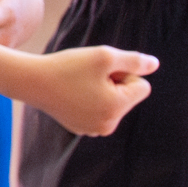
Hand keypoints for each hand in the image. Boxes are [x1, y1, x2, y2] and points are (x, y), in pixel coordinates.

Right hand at [23, 46, 155, 135]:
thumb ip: (134, 60)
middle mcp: (108, 125)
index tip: (102, 70)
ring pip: (113, 103)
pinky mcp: (81, 128)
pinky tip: (72, 93)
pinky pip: (98, 110)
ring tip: (80, 84)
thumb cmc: (69, 67)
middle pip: (128, 97)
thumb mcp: (105, 56)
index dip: (125, 73)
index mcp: (117, 108)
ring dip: (103, 91)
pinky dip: (90, 100)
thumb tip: (155, 65)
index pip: (142, 87)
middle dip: (115, 83)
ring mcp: (93, 130)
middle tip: (89, 76)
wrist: (33, 81)